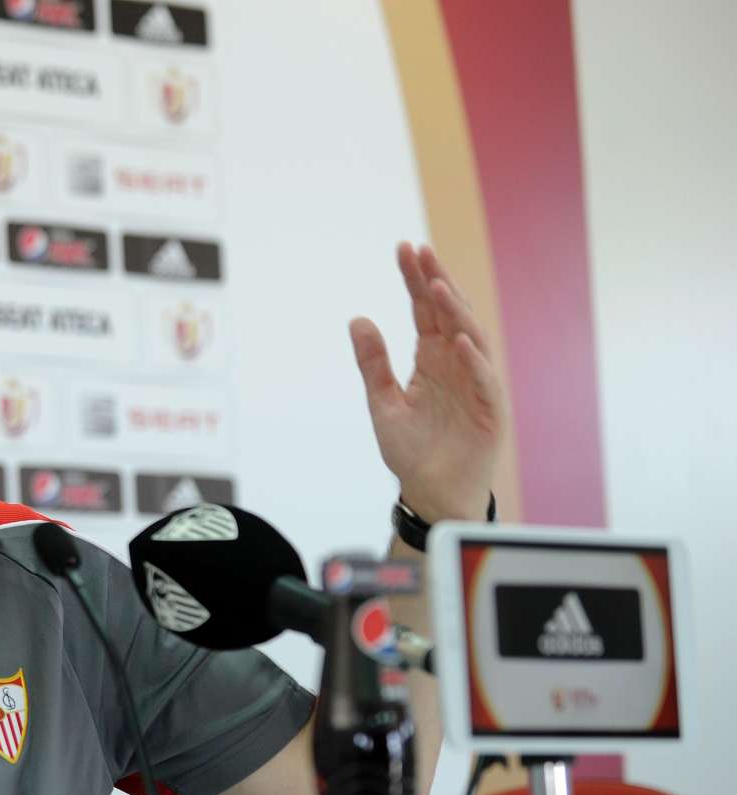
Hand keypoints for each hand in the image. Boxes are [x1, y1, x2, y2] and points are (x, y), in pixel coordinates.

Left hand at [350, 243, 507, 520]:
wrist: (431, 493)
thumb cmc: (412, 450)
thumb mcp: (383, 403)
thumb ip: (373, 364)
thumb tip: (357, 319)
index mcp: (431, 359)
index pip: (424, 311)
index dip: (415, 280)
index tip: (404, 249)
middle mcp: (456, 364)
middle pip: (448, 315)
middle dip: (435, 282)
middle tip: (421, 252)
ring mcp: (476, 384)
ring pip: (469, 339)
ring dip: (455, 312)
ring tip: (436, 286)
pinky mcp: (490, 410)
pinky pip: (482, 381)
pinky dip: (472, 361)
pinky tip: (457, 341)